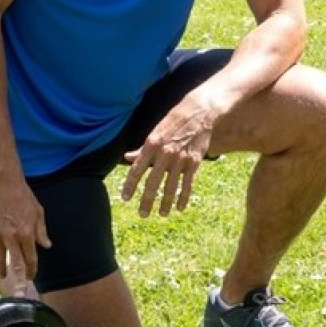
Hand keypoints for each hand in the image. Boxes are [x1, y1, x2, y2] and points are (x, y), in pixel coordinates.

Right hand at [0, 179, 49, 295]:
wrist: (2, 182)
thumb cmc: (23, 195)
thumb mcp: (38, 211)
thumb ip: (41, 231)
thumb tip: (47, 246)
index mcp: (26, 233)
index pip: (31, 259)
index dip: (33, 271)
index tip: (33, 276)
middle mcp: (11, 237)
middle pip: (15, 265)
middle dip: (19, 281)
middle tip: (20, 292)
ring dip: (2, 270)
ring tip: (3, 275)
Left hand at [121, 92, 218, 216]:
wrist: (199, 112)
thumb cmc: (174, 120)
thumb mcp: (156, 130)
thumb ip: (143, 149)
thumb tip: (127, 158)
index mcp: (152, 143)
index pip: (137, 169)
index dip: (130, 185)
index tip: (125, 198)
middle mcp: (165, 152)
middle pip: (153, 182)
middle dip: (146, 200)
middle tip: (142, 214)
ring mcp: (181, 158)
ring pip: (171, 186)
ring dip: (165, 203)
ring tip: (161, 214)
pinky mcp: (195, 161)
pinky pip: (188, 184)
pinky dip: (183, 197)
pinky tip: (179, 207)